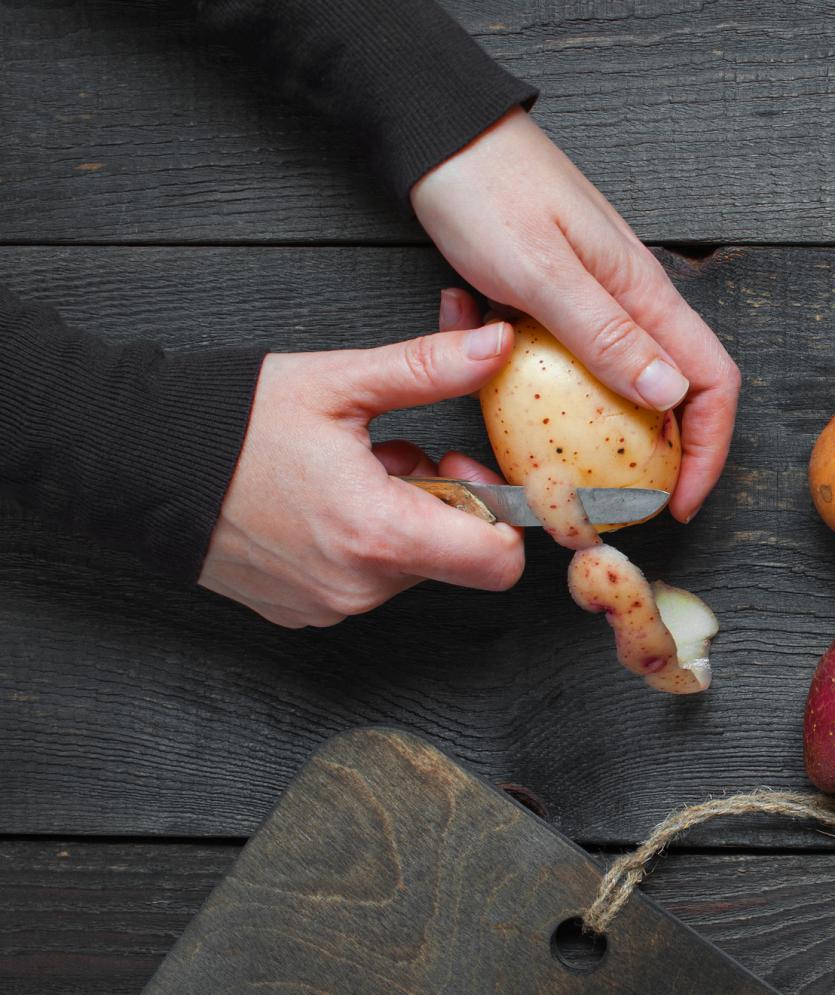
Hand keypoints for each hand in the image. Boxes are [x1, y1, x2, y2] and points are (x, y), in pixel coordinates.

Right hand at [199, 292, 524, 627]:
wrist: (134, 462)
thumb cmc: (228, 423)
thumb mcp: (339, 382)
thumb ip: (428, 367)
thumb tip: (493, 344)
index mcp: (379, 535)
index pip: (499, 562)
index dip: (502, 513)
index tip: (466, 470)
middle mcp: (358, 586)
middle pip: (454, 555)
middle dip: (440, 500)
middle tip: (393, 452)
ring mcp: (329, 605)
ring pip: (410, 565)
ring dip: (399, 516)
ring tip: (348, 471)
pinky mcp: (303, 611)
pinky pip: (365, 580)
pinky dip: (361, 542)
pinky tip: (321, 502)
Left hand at [410, 108, 738, 521]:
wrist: (435, 132)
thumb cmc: (488, 189)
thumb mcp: (543, 271)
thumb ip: (607, 335)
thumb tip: (673, 397)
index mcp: (644, 294)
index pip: (709, 383)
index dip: (708, 451)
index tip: (678, 503)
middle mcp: (628, 300)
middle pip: (667, 392)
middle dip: (644, 453)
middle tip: (602, 496)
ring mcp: (591, 299)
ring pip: (605, 379)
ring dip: (564, 410)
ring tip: (514, 422)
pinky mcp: (550, 296)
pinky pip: (551, 351)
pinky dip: (515, 362)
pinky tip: (473, 332)